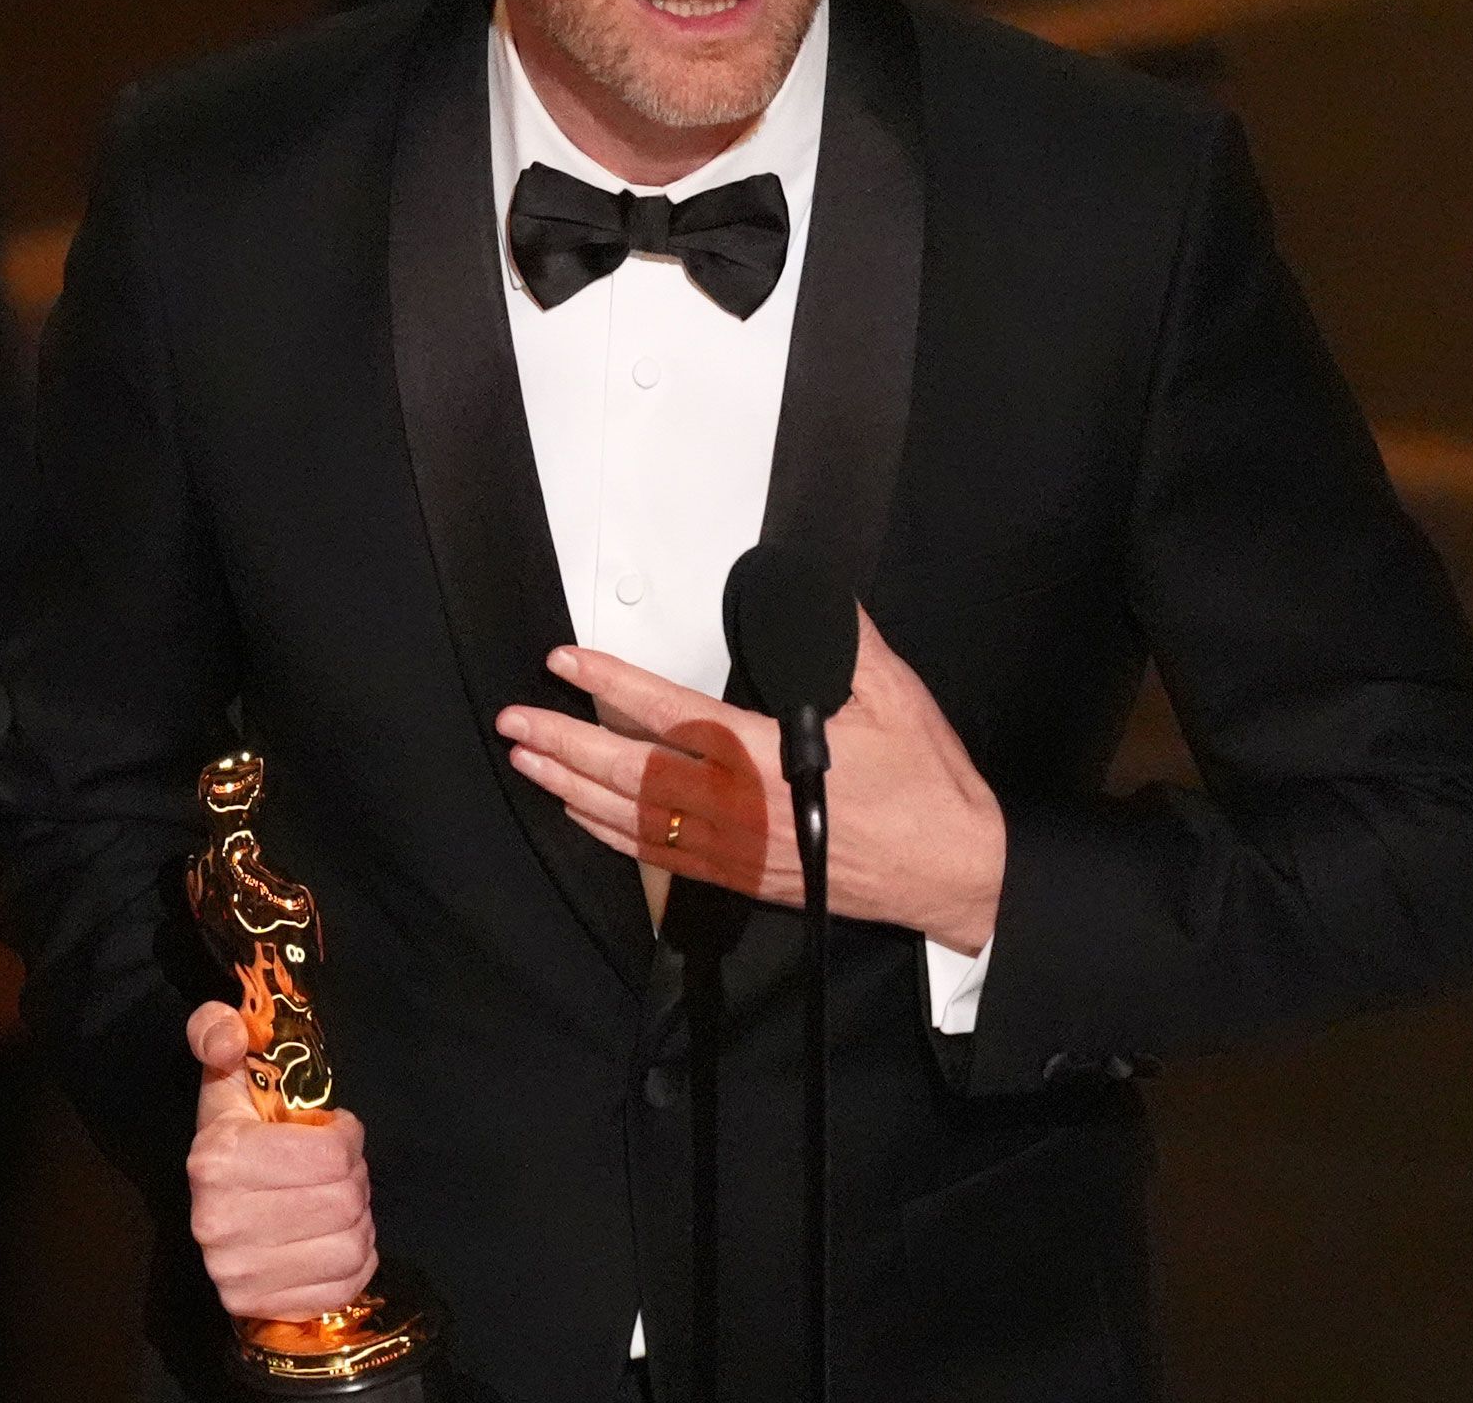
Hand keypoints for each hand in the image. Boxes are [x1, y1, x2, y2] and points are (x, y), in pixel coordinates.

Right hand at [182, 1001, 375, 1321]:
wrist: (218, 1216)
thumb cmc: (238, 1140)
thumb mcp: (227, 1079)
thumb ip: (219, 1034)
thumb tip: (230, 1035)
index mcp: (218, 1157)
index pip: (330, 1155)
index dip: (348, 1139)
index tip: (337, 1133)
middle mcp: (219, 1220)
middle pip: (344, 1201)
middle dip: (355, 1181)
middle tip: (340, 1173)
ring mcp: (236, 1271)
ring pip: (351, 1245)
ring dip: (359, 1222)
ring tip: (337, 1206)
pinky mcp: (256, 1305)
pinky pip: (345, 1285)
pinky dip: (355, 1262)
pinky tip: (333, 1240)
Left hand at [498, 609, 1005, 952]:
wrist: (957, 873)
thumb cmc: (928, 792)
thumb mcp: (894, 699)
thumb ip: (841, 643)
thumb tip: (808, 593)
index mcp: (772, 758)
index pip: (672, 715)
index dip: (612, 687)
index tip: (568, 663)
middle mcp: (745, 809)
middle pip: (632, 774)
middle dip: (565, 744)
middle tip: (516, 722)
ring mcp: (738, 850)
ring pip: (635, 819)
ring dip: (573, 788)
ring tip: (527, 761)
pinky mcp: (743, 878)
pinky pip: (659, 858)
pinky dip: (610, 834)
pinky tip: (578, 813)